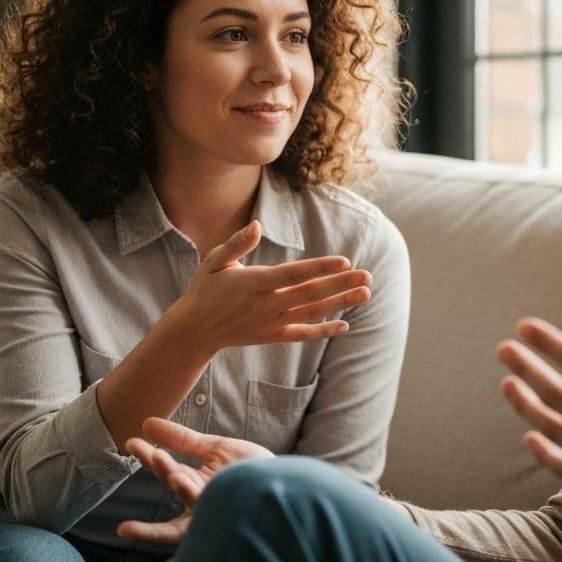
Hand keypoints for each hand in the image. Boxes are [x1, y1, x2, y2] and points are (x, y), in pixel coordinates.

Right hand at [117, 417, 273, 544]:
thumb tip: (146, 423)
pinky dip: (193, 494)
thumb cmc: (250, 469)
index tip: (131, 441)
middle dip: (158, 470)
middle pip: (173, 485)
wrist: (285, 484)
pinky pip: (208, 504)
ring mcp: (213, 507)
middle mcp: (198, 501)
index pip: (166, 468)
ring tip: (165, 465)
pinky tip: (183, 481)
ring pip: (189, 498)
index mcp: (192, 486)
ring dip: (177, 481)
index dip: (149, 456)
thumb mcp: (214, 449)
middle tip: (145, 453)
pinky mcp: (228, 511)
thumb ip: (182, 440)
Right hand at [171, 221, 372, 349]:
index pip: (294, 274)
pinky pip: (302, 334)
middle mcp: (266, 304)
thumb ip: (237, 243)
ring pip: (312, 312)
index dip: (320, 268)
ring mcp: (271, 322)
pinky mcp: (271, 336)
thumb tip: (257, 225)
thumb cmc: (205, 289)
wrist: (194, 330)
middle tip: (367, 276)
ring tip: (365, 294)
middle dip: (341, 284)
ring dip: (340, 304)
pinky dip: (323, 331)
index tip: (345, 262)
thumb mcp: (214, 260)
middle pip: (310, 293)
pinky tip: (344, 325)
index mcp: (255, 282)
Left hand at [496, 294, 561, 561]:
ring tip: (508, 384)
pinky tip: (531, 436)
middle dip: (526, 367)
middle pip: (554, 392)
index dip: (549, 343)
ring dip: (526, 403)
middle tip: (504, 349)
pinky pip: (561, 466)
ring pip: (551, 427)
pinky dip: (542, 449)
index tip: (525, 327)